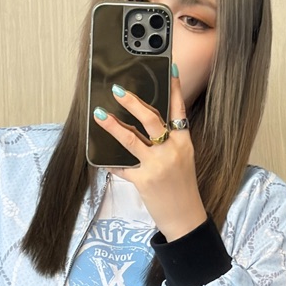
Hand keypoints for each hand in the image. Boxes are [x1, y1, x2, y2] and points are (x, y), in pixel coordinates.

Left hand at [92, 66, 206, 239]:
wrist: (186, 218)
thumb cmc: (183, 188)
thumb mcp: (183, 160)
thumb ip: (169, 142)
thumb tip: (146, 127)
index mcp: (184, 143)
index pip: (179, 110)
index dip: (175, 88)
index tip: (170, 67)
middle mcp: (172, 151)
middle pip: (152, 120)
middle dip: (134, 103)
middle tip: (118, 90)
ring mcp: (158, 166)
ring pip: (132, 140)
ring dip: (113, 126)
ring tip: (99, 114)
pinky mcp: (144, 181)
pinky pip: (122, 167)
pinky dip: (110, 162)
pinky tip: (100, 157)